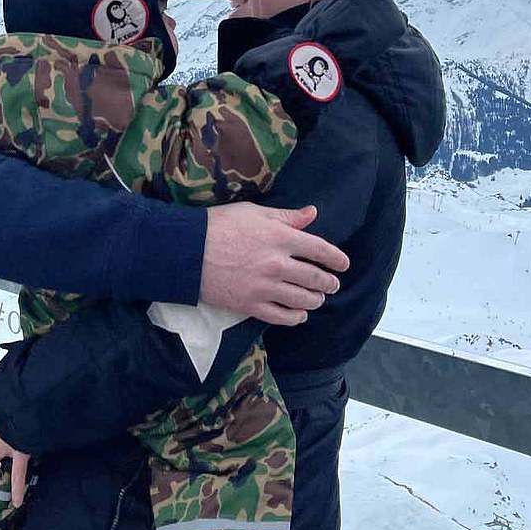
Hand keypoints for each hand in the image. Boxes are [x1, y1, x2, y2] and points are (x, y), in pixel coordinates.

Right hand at [200, 203, 349, 325]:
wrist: (187, 251)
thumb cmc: (218, 225)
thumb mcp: (253, 212)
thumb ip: (286, 216)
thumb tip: (312, 214)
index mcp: (280, 237)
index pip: (320, 250)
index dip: (336, 259)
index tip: (343, 264)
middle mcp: (277, 264)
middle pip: (315, 278)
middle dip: (328, 282)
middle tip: (332, 284)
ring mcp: (264, 287)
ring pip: (302, 299)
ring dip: (315, 300)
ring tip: (317, 299)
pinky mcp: (250, 304)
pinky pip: (281, 317)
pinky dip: (295, 317)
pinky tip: (299, 315)